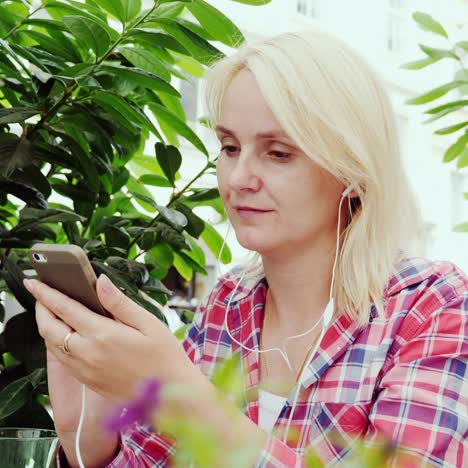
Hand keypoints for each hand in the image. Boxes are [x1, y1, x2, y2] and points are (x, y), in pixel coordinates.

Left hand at [25, 274, 196, 402]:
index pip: (65, 309)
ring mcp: (85, 370)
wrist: (168, 395)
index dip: (46, 293)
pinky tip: (66, 334)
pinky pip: (62, 359)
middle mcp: (87, 353)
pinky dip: (56, 342)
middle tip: (41, 295)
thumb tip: (100, 281)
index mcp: (103, 335)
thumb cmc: (164, 356)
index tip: (35, 281)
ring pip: (52, 345)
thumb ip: (120, 302)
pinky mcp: (87, 380)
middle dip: (40, 309)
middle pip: (49, 328)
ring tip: (50, 311)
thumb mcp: (148, 323)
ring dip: (46, 326)